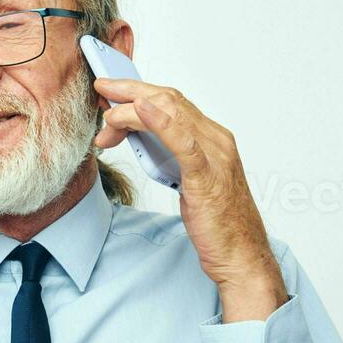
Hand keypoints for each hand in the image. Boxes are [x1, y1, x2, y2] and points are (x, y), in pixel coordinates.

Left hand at [93, 76, 287, 321]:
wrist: (241, 255)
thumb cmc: (216, 223)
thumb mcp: (187, 181)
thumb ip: (170, 155)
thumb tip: (139, 137)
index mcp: (214, 139)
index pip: (173, 102)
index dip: (139, 91)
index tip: (111, 91)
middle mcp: (217, 140)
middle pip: (170, 99)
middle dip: (131, 90)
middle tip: (101, 87)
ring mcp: (215, 156)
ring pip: (173, 113)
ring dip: (133, 107)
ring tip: (107, 110)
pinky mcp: (207, 177)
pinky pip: (183, 142)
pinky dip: (161, 122)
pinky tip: (141, 111)